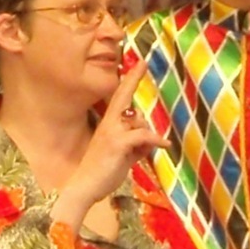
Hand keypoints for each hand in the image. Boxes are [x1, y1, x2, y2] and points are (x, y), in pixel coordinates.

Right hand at [51, 60, 167, 229]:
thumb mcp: (122, 155)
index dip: (128, 81)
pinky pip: (144, 136)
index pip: (119, 97)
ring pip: (140, 122)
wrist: (84, 187)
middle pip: (124, 97)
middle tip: (143, 61)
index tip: (137, 64)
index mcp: (108, 124)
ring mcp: (112, 132)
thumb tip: (151, 140)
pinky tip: (165, 145)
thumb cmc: (101, 172)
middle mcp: (109, 124)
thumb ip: (135, 143)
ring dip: (146, 139)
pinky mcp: (119, 143)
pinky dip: (156, 140)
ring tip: (133, 158)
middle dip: (133, 79)